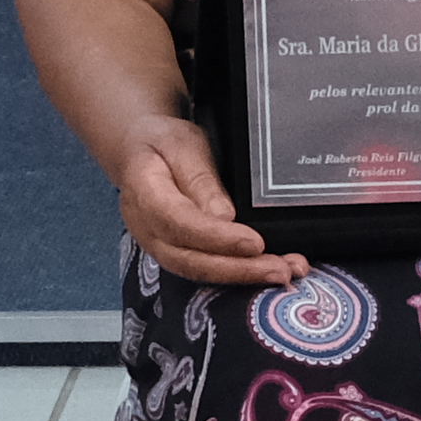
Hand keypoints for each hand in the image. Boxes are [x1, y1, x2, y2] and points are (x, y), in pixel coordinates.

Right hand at [115, 119, 301, 288]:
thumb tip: (224, 217)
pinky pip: (205, 269)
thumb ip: (201, 180)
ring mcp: (159, 247)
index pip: (182, 225)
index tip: (255, 243)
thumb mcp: (183, 144)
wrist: (137, 152)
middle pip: (192, 261)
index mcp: (145, 196)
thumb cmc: (161, 143)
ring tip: (283, 271)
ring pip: (200, 272)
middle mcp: (148, 231)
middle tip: (280, 269)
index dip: (219, 238)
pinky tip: (267, 271)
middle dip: (240, 270)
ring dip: (244, 277)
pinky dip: (237, 273)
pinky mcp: (175, 253)